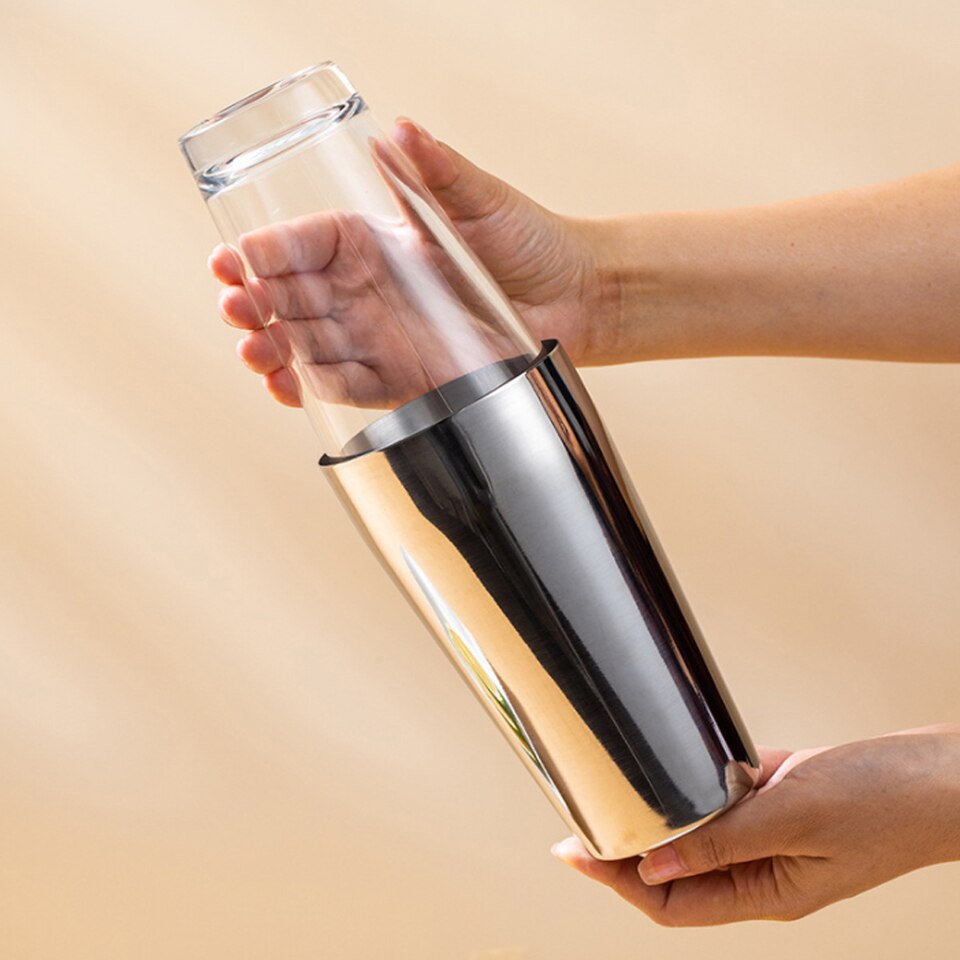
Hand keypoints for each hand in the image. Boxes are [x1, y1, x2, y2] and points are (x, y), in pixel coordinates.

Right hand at [211, 118, 612, 406]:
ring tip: (254, 351)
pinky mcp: (399, 377)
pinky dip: (312, 388)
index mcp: (374, 240)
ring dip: (274, 348)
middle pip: (292, 296)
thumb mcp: (481, 199)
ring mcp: (378, 335)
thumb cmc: (529, 241)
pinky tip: (286, 387)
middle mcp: (367, 289)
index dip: (265, 251)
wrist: (573, 299)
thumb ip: (437, 171)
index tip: (237, 257)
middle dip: (255, 302)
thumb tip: (400, 131)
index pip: (303, 244)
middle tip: (236, 306)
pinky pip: (345, 385)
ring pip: (309, 344)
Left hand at [552, 725, 959, 924]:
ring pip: (700, 834)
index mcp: (767, 892)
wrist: (942, 776)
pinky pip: (729, 800)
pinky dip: (700, 785)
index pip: (672, 901)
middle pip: (678, 870)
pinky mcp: (784, 803)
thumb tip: (651, 859)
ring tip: (617, 791)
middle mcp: (763, 870)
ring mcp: (774, 836)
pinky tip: (679, 765)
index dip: (620, 878)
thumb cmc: (882, 801)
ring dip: (662, 815)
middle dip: (627, 847)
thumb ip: (721, 840)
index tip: (574, 849)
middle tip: (583, 814)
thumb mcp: (792, 817)